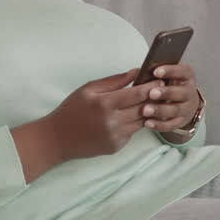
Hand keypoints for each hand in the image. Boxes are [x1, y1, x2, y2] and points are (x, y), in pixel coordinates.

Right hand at [48, 69, 164, 158]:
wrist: (57, 139)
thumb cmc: (71, 109)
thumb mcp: (89, 89)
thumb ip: (115, 81)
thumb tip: (136, 72)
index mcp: (104, 104)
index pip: (137, 94)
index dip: (151, 87)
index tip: (160, 81)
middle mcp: (112, 122)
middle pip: (144, 108)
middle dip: (155, 98)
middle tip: (162, 90)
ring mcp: (115, 137)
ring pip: (142, 122)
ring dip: (148, 112)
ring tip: (151, 102)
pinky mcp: (116, 147)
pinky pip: (132, 132)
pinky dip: (134, 123)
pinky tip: (132, 116)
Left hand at [140, 63, 200, 131]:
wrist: (185, 101)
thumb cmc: (172, 85)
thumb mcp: (169, 75)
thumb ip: (159, 72)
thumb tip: (142, 71)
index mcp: (187, 76)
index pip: (182, 71)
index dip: (170, 71)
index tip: (156, 72)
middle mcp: (189, 92)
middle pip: (181, 93)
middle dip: (166, 93)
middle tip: (151, 93)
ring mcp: (187, 108)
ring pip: (175, 110)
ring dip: (160, 110)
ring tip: (146, 110)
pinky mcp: (181, 121)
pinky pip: (171, 124)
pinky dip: (159, 124)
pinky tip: (148, 122)